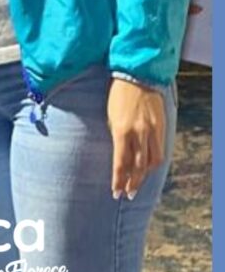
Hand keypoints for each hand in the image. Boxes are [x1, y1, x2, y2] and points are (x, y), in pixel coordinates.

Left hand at [107, 78, 166, 198]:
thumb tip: (120, 156)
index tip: (115, 192)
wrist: (136, 77)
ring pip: (151, 162)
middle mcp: (138, 133)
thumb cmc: (118, 96)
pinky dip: (154, 162)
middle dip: (132, 183)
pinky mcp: (161, 127)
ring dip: (144, 176)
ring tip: (136, 184)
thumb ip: (117, 137)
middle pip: (138, 167)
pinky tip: (148, 168)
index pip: (121, 163)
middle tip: (127, 194)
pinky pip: (159, 151)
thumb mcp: (111, 117)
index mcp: (121, 131)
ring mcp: (151, 131)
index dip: (118, 180)